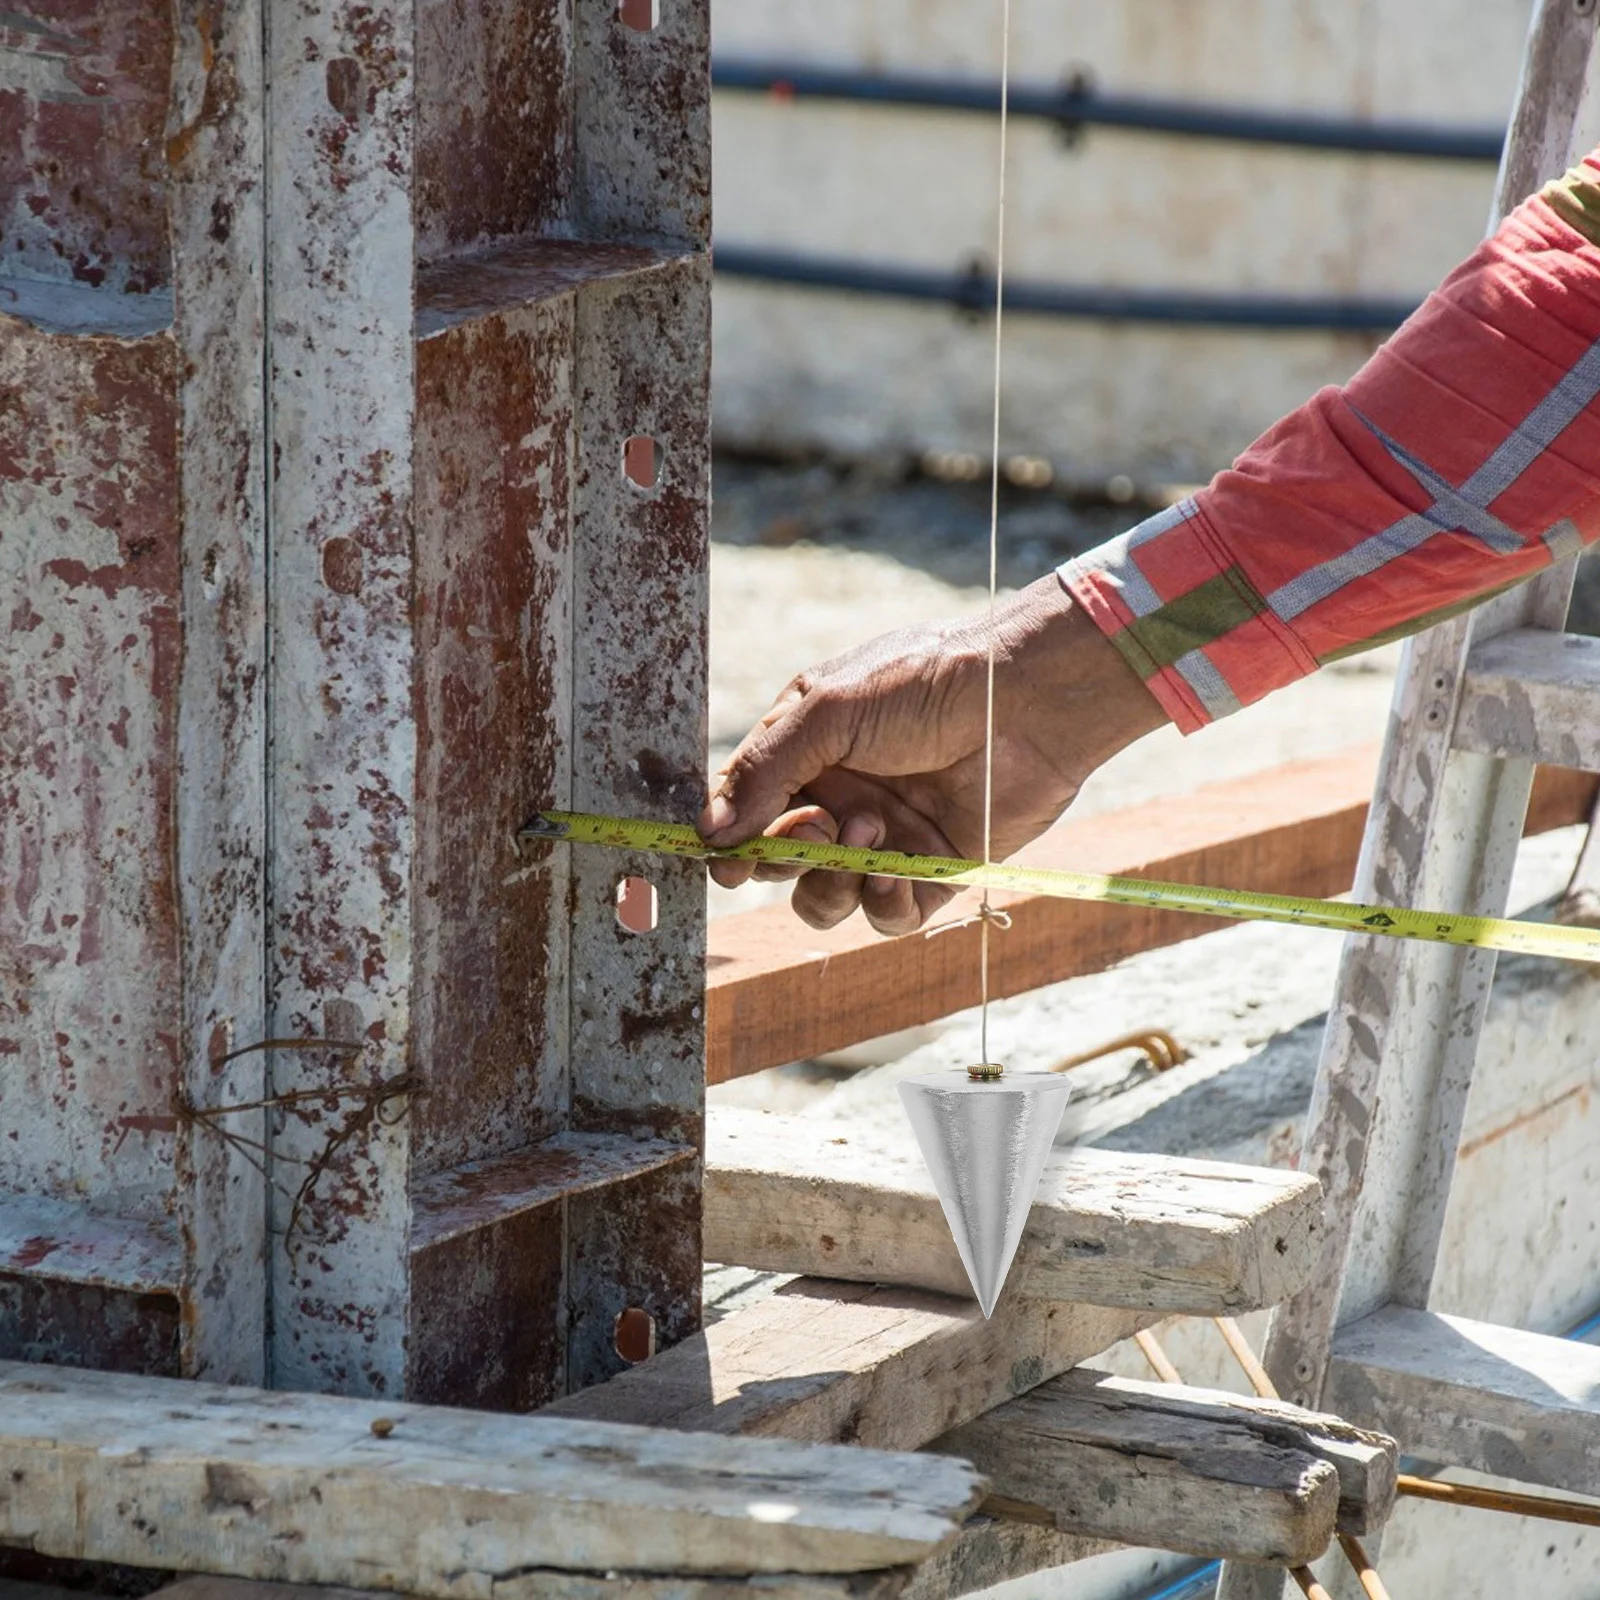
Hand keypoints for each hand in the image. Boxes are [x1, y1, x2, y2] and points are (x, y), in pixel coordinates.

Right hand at [699, 573, 1167, 932]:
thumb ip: (763, 770)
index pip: (747, 808)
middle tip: (811, 833)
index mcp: (808, 755)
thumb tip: (709, 830)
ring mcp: (886, 842)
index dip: (727, 838)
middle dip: (779, 859)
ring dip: (829, 883)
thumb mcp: (828, 709)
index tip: (718, 859)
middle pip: (778, 862)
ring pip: (825, 900)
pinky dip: (881, 905)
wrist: (1024, 698)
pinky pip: (886, 918)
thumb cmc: (925, 683)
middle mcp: (842, 802)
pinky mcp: (934, 875)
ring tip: (864, 836)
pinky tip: (892, 872)